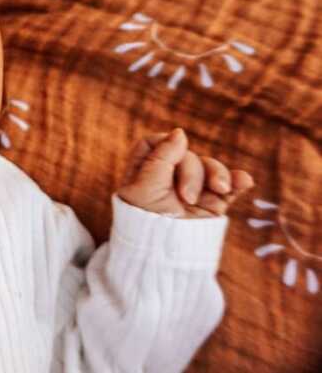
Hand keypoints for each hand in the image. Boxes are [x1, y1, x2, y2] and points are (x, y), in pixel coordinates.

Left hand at [116, 128, 254, 218]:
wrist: (165, 257)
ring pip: (210, 168)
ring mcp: (193, 190)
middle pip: (187, 156)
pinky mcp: (213, 203)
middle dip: (192, 173)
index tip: (170, 154)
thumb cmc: (146, 222)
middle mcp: (168, 178)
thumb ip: (162, 157)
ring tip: (220, 190)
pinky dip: (237, 182)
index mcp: (145, 171)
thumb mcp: (145, 187)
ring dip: (218, 175)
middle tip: (187, 197)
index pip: (156, 143)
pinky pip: (229, 187)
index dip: (165, 145)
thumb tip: (180, 132)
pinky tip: (244, 180)